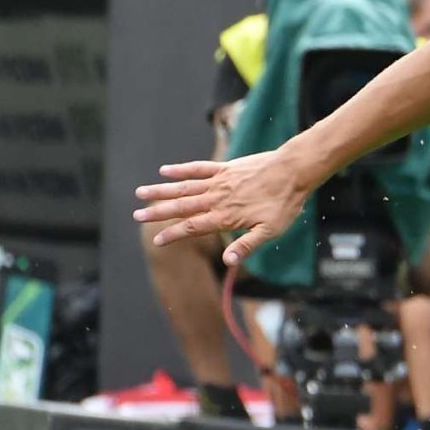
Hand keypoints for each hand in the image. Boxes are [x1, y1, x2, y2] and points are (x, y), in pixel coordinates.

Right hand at [133, 149, 310, 267]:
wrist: (294, 171)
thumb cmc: (285, 204)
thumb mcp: (271, 231)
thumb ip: (247, 245)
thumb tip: (228, 261)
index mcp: (226, 217)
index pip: (194, 227)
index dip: (174, 234)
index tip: (158, 241)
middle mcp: (218, 199)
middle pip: (182, 207)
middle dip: (158, 213)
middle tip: (136, 216)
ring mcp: (220, 182)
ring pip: (185, 187)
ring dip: (162, 191)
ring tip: (140, 193)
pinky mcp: (225, 168)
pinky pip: (198, 168)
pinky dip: (181, 170)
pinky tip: (165, 170)